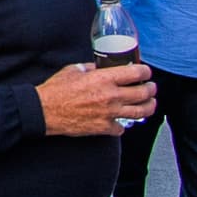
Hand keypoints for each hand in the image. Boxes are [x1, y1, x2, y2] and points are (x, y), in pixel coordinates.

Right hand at [37, 62, 155, 138]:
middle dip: (151, 89)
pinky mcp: (105, 128)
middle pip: (144, 93)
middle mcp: (111, 96)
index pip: (136, 73)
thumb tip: (100, 67)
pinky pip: (122, 128)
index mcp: (104, 79)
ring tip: (149, 104)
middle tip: (151, 88)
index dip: (146, 72)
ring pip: (141, 112)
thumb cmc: (56, 90)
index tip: (146, 72)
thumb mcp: (73, 70)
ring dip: (149, 107)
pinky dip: (123, 124)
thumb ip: (91, 68)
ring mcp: (110, 114)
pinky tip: (120, 120)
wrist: (44, 111)